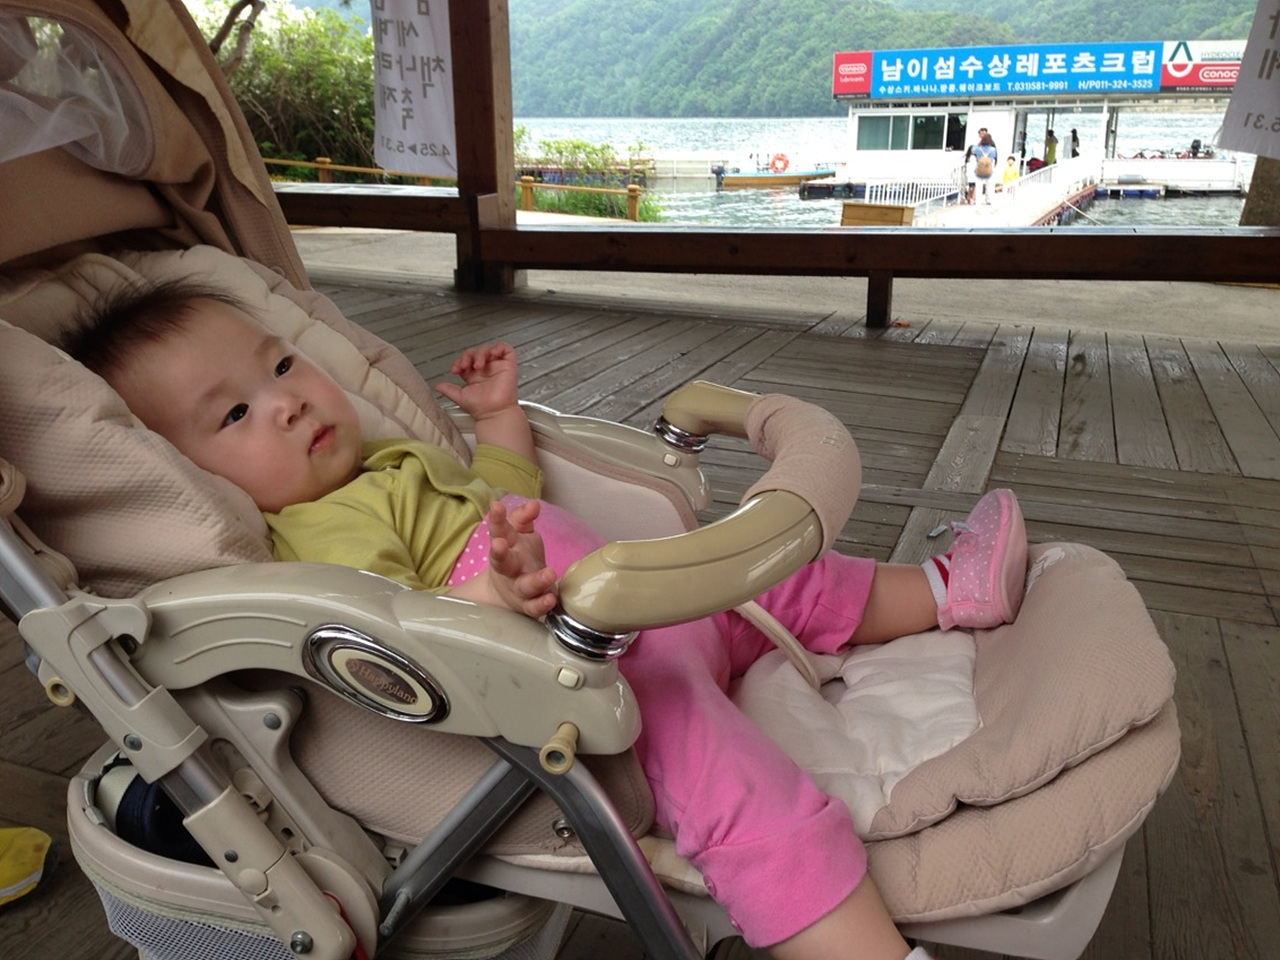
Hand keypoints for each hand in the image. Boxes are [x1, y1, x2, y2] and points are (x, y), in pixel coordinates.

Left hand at [435, 343, 520, 421]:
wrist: (492, 412)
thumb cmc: (481, 408)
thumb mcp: (459, 397)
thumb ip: (448, 390)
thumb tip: (438, 386)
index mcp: (476, 376)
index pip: (467, 359)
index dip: (460, 360)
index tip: (456, 369)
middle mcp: (486, 371)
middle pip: (476, 352)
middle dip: (468, 355)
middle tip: (465, 365)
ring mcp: (497, 367)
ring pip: (488, 349)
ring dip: (480, 353)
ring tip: (477, 364)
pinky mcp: (508, 366)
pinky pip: (506, 349)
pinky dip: (498, 347)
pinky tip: (492, 354)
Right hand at [485, 499, 557, 617]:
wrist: (509, 593)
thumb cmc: (518, 555)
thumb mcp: (519, 533)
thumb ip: (524, 517)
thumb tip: (534, 503)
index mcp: (506, 546)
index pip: (499, 530)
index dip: (497, 519)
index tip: (496, 506)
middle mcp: (509, 568)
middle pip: (502, 561)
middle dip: (499, 552)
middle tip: (499, 544)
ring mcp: (518, 588)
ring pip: (524, 586)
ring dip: (536, 580)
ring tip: (549, 573)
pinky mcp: (528, 605)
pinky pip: (534, 607)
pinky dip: (542, 604)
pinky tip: (551, 599)